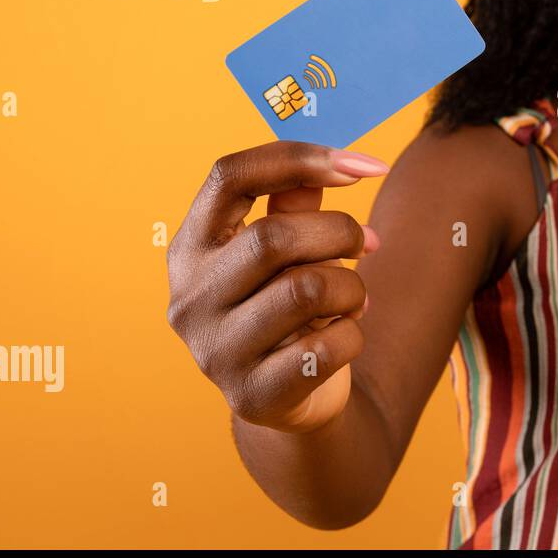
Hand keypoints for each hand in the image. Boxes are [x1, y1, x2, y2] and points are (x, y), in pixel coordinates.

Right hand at [164, 141, 388, 433]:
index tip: (365, 165)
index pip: (230, 177)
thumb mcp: (285, 253)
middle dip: (340, 232)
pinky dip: (354, 334)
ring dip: (352, 286)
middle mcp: (189, 299)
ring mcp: (215, 352)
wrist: (291, 399)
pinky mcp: (252, 396)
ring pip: (307, 290)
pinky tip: (346, 335)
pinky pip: (327, 347)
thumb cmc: (288, 307)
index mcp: (190, 248)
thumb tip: (336, 165)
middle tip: (368, 243)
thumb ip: (295, 205)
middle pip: (274, 237)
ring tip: (354, 297)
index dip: (300, 158)